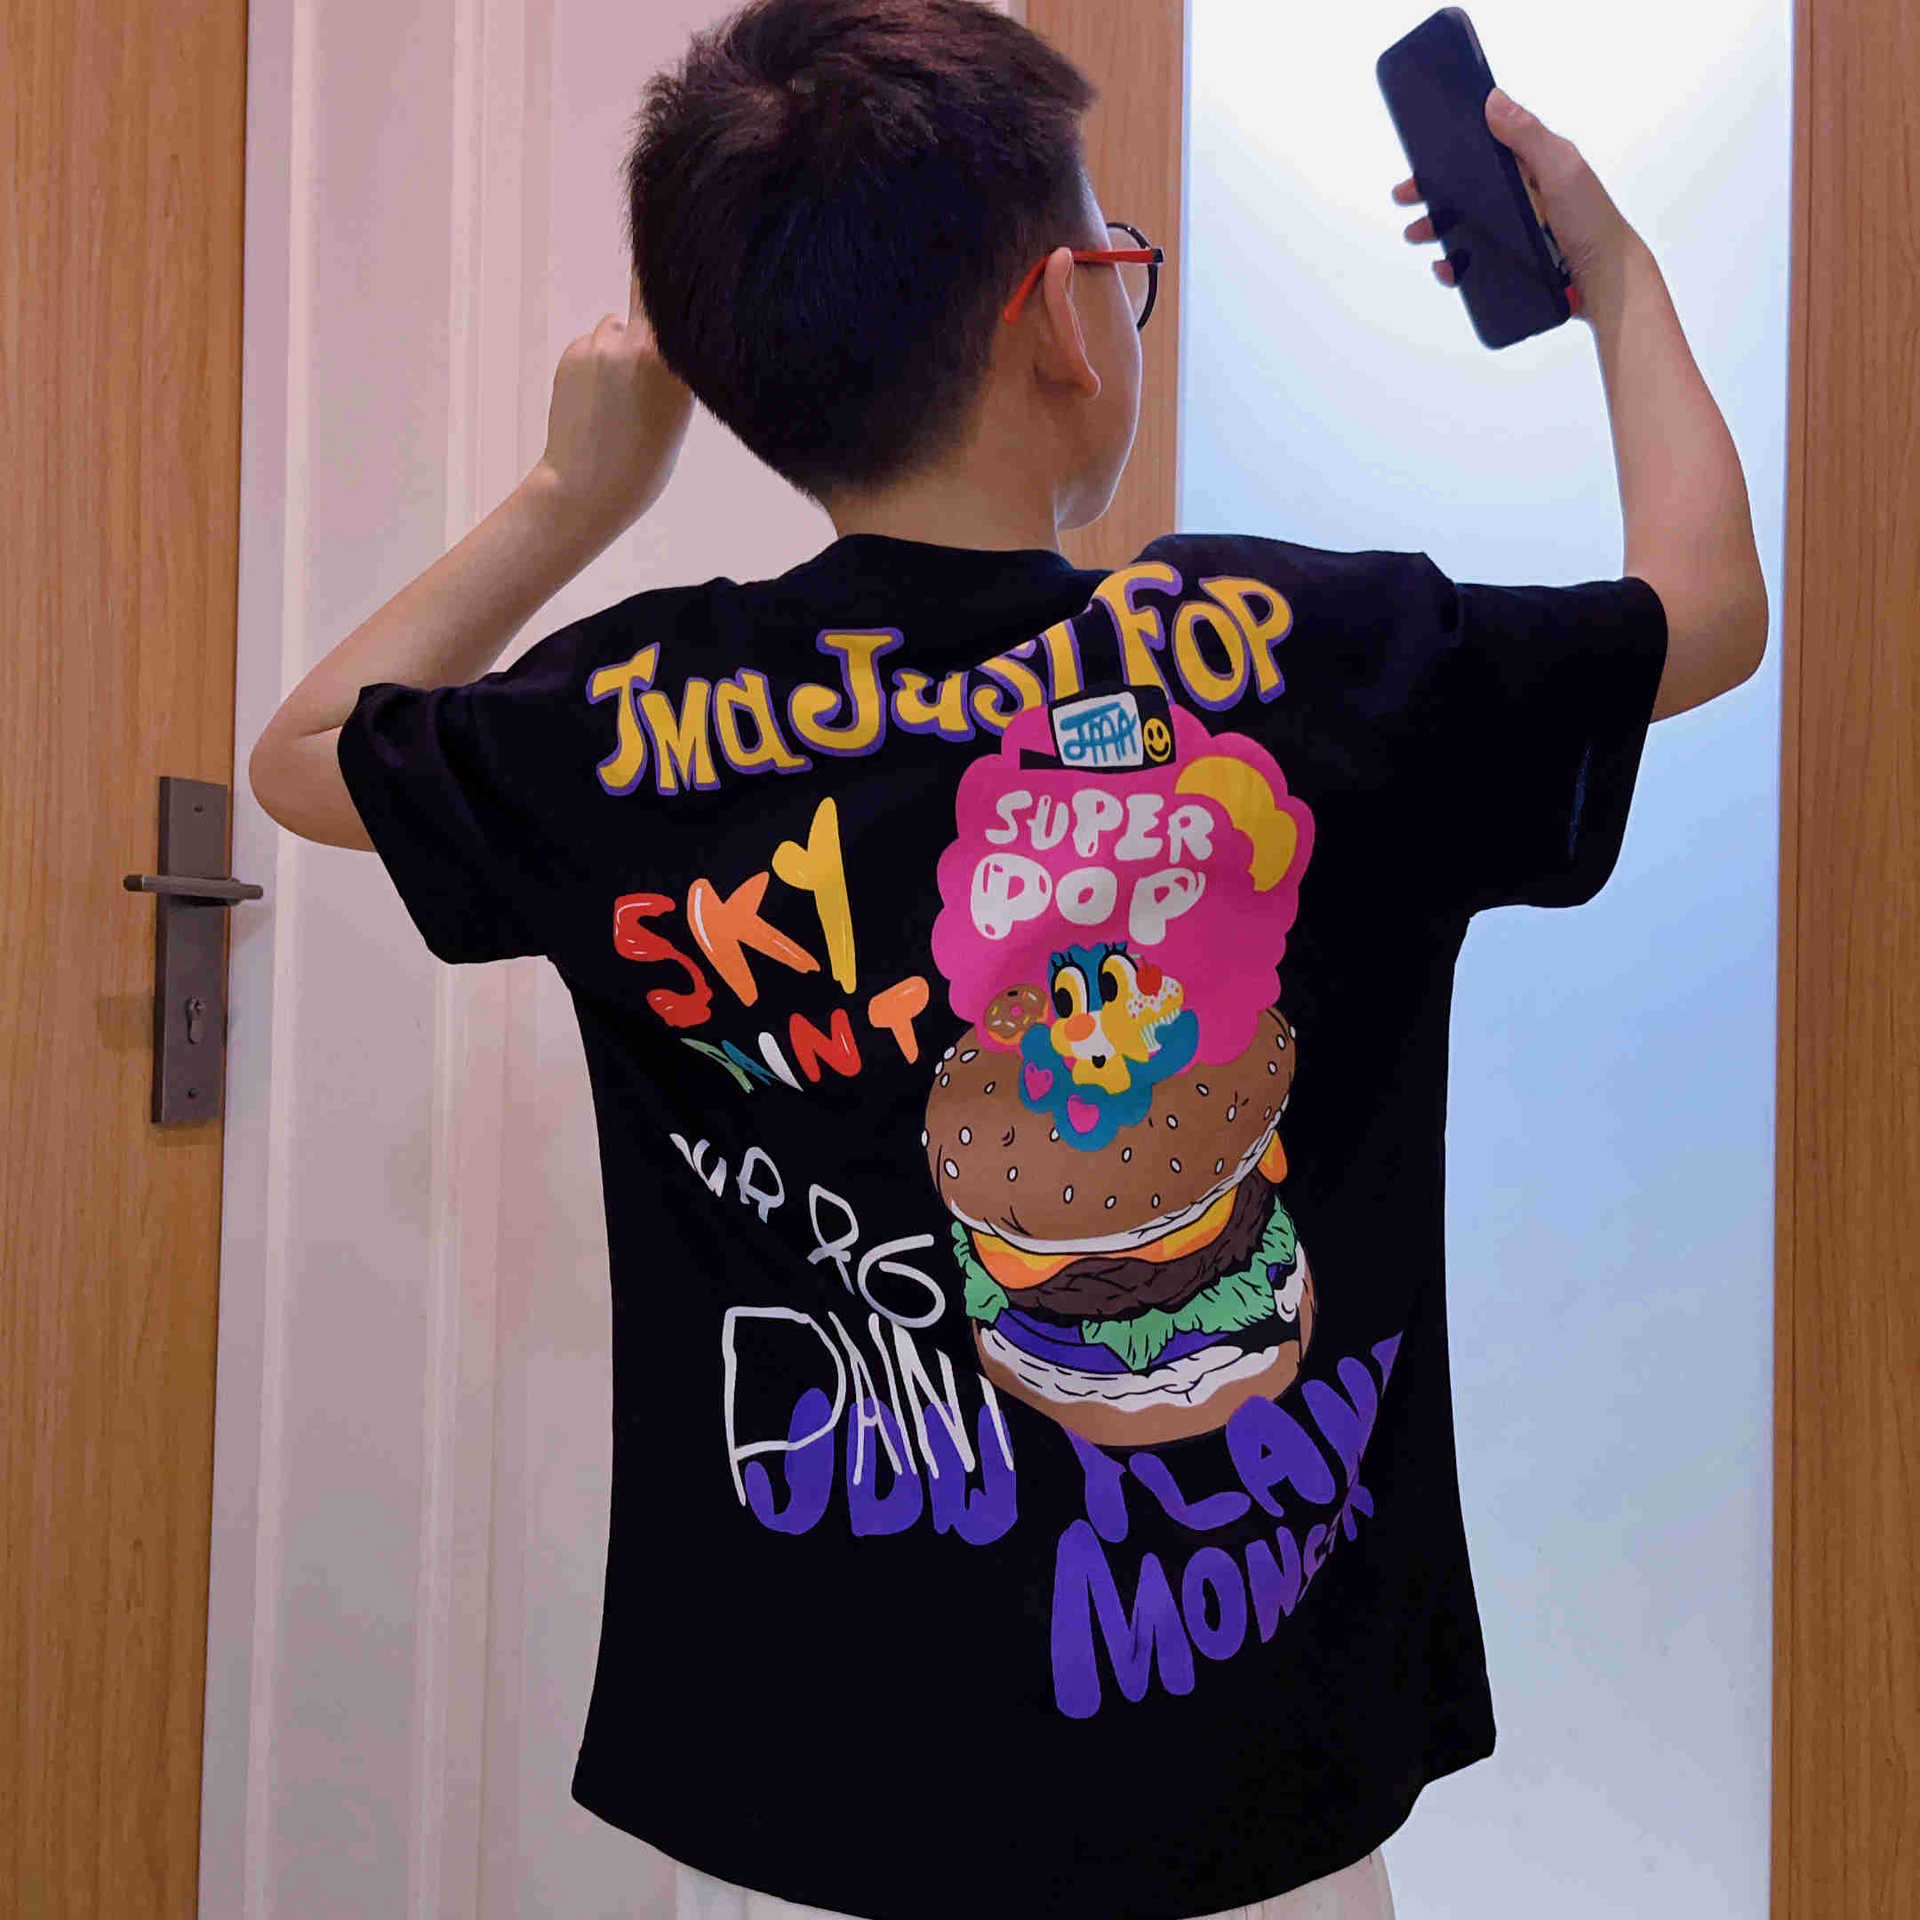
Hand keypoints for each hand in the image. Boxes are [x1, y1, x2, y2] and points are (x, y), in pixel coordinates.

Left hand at [533, 272, 693, 539]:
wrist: (584, 490)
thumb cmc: (643, 462)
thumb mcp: (679, 409)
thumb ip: (674, 360)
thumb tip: (666, 321)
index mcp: (670, 360)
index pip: (671, 290)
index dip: (672, 261)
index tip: (679, 236)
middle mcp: (634, 343)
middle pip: (647, 307)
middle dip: (650, 330)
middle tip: (648, 377)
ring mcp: (598, 346)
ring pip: (616, 328)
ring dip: (620, 350)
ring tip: (619, 399)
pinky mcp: (571, 353)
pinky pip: (592, 345)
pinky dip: (597, 364)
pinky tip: (597, 401)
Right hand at [1391, 87, 1641, 322]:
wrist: (1604, 283)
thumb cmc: (1591, 222)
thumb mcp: (1561, 169)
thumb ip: (1528, 136)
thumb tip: (1492, 100)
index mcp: (1532, 167)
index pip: (1484, 151)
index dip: (1450, 153)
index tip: (1422, 157)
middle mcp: (1521, 198)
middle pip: (1466, 191)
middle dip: (1431, 194)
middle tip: (1406, 197)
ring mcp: (1514, 233)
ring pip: (1463, 228)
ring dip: (1435, 229)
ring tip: (1418, 234)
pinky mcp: (1510, 265)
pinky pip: (1472, 264)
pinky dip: (1453, 267)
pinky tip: (1445, 268)